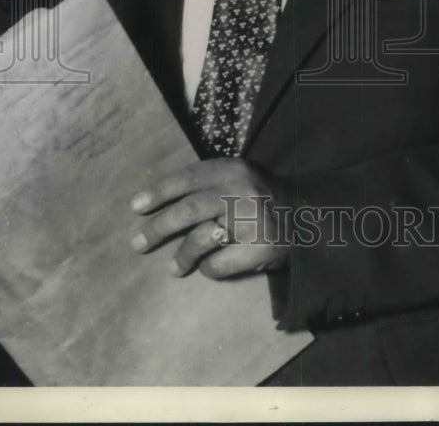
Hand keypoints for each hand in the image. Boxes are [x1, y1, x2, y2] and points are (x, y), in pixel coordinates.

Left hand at [129, 158, 288, 278]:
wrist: (303, 218)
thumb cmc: (257, 199)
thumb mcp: (236, 179)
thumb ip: (206, 185)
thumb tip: (158, 203)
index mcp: (232, 170)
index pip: (188, 178)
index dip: (159, 192)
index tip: (135, 207)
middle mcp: (240, 192)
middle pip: (189, 209)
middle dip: (158, 228)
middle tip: (138, 243)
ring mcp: (250, 221)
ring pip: (201, 239)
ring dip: (180, 256)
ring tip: (172, 268)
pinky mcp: (258, 249)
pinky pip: (219, 263)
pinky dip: (208, 268)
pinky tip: (208, 267)